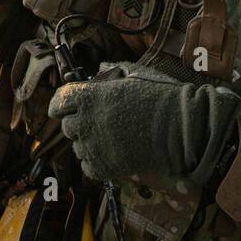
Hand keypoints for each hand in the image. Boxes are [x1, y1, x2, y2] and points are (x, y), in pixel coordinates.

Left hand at [47, 62, 240, 184]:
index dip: (60, 104)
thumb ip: (109, 75)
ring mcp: (95, 147)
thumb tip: (97, 72)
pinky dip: (97, 162)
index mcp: (92, 97)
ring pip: (78, 148)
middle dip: (78, 123)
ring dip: (88, 143)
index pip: (59, 101)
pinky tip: (113, 153)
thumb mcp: (133, 77)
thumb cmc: (160, 98)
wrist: (181, 128)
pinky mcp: (105, 168)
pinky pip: (88, 166)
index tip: (63, 107)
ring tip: (111, 137)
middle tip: (97, 122)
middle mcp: (88, 122)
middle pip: (67, 126)